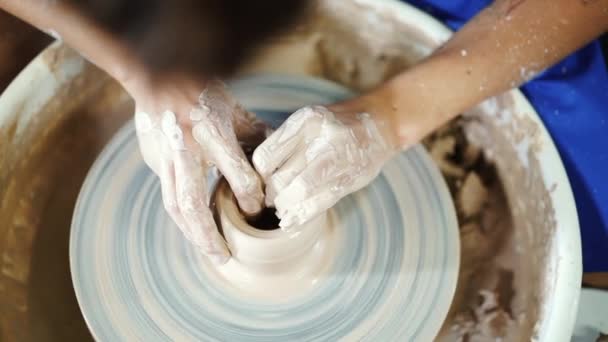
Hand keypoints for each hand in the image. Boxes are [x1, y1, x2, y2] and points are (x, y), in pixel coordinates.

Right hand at [133, 79, 265, 262]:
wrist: (157, 77)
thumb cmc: (204, 93)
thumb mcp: (235, 109)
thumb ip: (257, 136)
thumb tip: (280, 163)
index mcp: (212, 129)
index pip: (235, 172)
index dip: (250, 195)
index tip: (259, 208)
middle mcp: (185, 147)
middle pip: (191, 202)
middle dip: (208, 235)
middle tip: (224, 258)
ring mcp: (164, 155)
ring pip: (174, 205)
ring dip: (192, 234)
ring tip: (211, 252)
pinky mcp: (154, 161)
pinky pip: (169, 194)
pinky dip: (184, 216)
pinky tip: (197, 229)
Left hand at [253, 105, 398, 227]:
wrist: (381, 126)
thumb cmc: (337, 126)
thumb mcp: (310, 122)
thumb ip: (287, 143)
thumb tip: (260, 176)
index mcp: (306, 120)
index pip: (267, 156)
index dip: (261, 175)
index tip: (264, 180)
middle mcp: (322, 137)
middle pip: (281, 177)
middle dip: (273, 195)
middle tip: (272, 200)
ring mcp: (338, 158)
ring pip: (299, 192)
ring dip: (286, 207)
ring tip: (283, 210)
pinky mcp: (350, 179)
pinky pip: (320, 202)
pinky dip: (302, 215)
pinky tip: (293, 220)